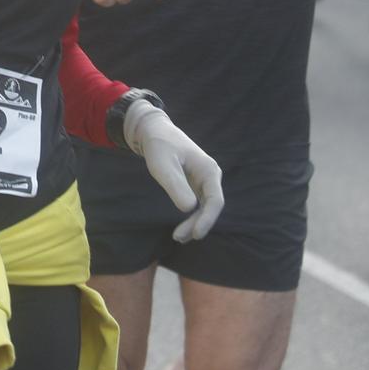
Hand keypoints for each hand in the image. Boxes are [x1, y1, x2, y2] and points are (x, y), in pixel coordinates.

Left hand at [125, 105, 224, 241]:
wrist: (153, 132)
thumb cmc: (159, 145)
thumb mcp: (163, 165)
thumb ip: (176, 185)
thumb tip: (190, 208)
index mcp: (208, 170)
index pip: (215, 201)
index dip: (207, 220)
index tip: (196, 234)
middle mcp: (210, 176)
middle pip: (210, 207)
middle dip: (197, 224)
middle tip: (178, 237)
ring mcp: (203, 181)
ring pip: (204, 208)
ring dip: (194, 224)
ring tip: (178, 237)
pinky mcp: (194, 185)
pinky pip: (197, 205)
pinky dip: (190, 218)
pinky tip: (181, 229)